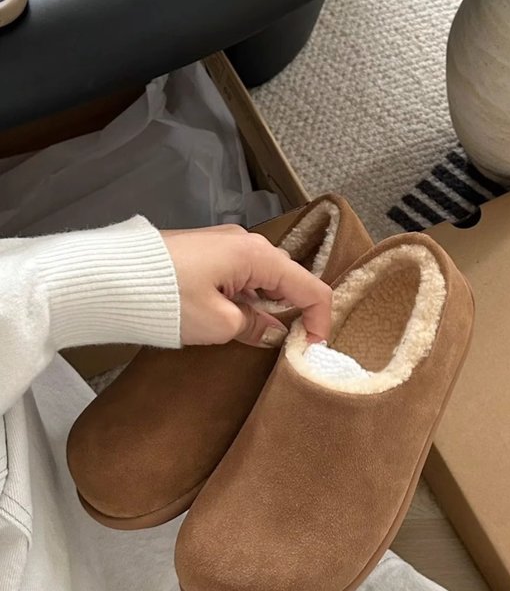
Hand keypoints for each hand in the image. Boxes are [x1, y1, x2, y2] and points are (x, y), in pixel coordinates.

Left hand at [161, 225, 331, 347]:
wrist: (108, 277)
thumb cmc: (169, 299)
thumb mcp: (219, 324)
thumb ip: (255, 327)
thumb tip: (273, 331)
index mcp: (258, 256)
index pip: (310, 287)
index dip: (320, 320)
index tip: (313, 348)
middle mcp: (246, 242)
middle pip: (288, 278)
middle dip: (294, 312)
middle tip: (286, 345)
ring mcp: (224, 243)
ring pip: (263, 277)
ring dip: (267, 306)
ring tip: (255, 336)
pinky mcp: (205, 250)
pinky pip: (241, 274)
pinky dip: (247, 297)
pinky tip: (233, 318)